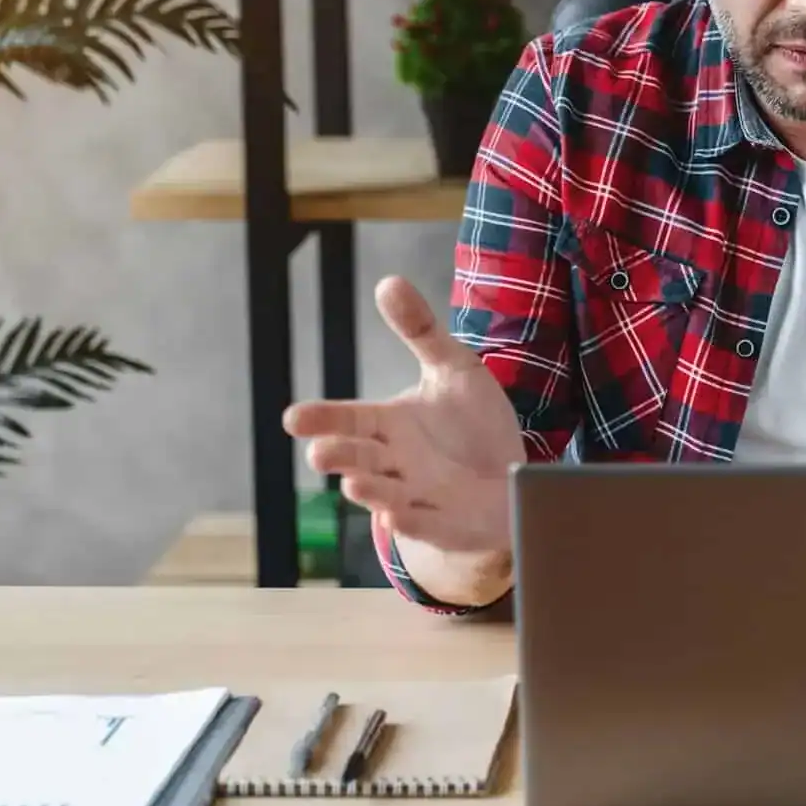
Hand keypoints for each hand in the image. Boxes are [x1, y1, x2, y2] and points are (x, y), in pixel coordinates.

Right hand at [283, 275, 523, 554]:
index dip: (322, 419)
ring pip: (384, 495)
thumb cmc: (472, 425)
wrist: (512, 476)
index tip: (293, 417)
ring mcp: (416, 496)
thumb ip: (420, 331)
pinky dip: (409, 521)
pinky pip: (423, 524)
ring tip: (353, 484)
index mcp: (389, 424)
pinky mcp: (444, 523)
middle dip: (338, 457)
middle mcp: (394, 463)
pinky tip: (395, 514)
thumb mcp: (453, 369)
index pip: (348, 419)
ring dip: (368, 492)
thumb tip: (388, 281)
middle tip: (319, 453)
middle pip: (358, 459)